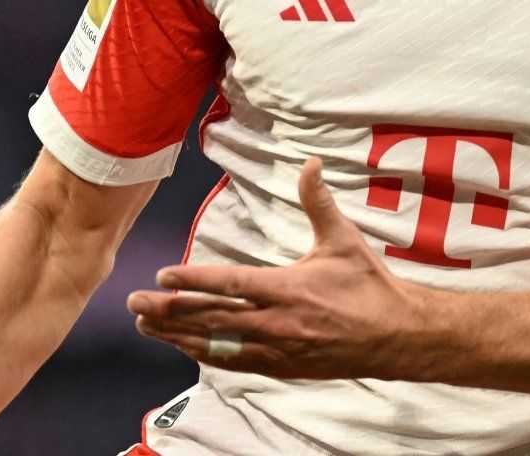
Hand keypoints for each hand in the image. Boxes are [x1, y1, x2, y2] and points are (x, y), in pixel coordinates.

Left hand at [127, 156, 439, 380]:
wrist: (395, 336)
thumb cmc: (369, 285)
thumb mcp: (343, 239)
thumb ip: (318, 202)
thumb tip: (311, 163)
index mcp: (288, 288)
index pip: (228, 284)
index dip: (192, 280)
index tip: (162, 275)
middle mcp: (276, 323)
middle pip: (210, 318)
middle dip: (168, 311)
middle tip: (134, 302)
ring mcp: (276, 349)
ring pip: (215, 344)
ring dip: (177, 335)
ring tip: (146, 325)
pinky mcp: (281, 366)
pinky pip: (234, 362)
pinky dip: (204, 354)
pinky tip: (183, 348)